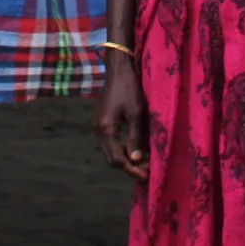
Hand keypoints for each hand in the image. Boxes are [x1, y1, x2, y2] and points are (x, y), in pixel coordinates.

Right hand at [94, 53, 148, 180]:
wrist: (119, 69)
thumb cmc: (129, 88)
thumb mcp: (136, 113)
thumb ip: (135, 137)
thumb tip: (136, 160)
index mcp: (105, 129)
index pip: (116, 159)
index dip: (131, 170)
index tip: (146, 176)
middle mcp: (98, 130)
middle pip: (111, 158)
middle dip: (128, 168)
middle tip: (146, 173)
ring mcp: (99, 126)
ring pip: (111, 152)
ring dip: (126, 160)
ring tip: (144, 164)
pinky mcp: (103, 122)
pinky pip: (112, 143)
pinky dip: (123, 150)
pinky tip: (136, 150)